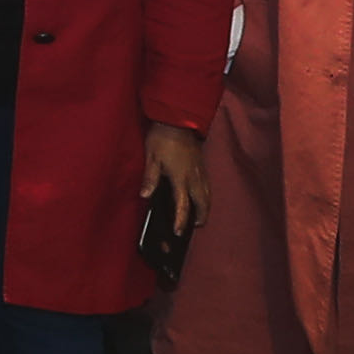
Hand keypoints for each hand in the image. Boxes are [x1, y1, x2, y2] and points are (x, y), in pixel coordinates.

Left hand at [143, 118, 207, 236]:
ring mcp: (201, 172)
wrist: (178, 120)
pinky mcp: (203, 166)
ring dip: (205, 208)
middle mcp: (194, 178)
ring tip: (199, 217)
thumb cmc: (161, 138)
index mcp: (180, 178)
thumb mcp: (151, 157)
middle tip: (194, 227)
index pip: (182, 205)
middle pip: (202, 204)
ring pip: (208, 196)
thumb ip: (150, 178)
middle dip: (200, 217)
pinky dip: (207, 197)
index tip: (179, 232)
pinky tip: (201, 199)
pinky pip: (208, 187)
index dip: (181, 221)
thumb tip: (145, 196)